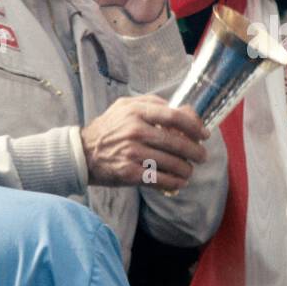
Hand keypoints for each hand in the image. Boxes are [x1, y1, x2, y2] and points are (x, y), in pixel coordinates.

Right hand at [81, 96, 209, 189]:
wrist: (82, 152)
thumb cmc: (109, 128)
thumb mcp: (125, 106)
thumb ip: (153, 103)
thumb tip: (182, 109)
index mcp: (137, 112)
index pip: (175, 117)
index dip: (194, 126)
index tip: (204, 134)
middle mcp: (136, 131)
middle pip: (177, 143)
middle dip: (195, 152)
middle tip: (201, 156)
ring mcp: (132, 153)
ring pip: (172, 163)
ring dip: (186, 169)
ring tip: (189, 170)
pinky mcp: (130, 173)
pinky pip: (160, 179)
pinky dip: (174, 182)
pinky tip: (179, 181)